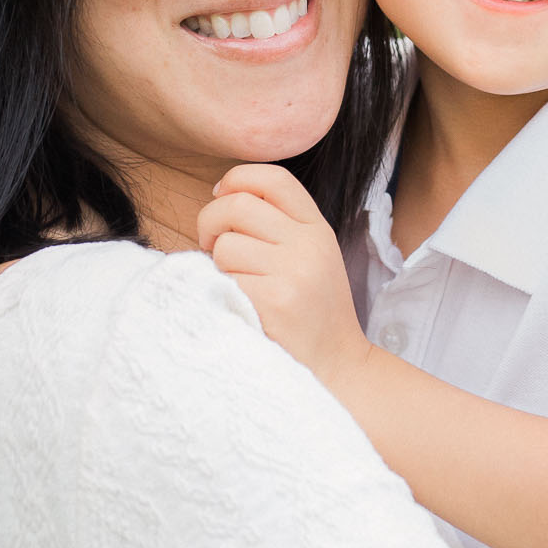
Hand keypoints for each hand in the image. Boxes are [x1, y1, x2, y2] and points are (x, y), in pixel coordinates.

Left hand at [197, 164, 372, 388]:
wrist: (338, 368)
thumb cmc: (310, 313)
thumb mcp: (310, 257)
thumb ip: (278, 226)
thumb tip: (221, 196)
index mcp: (317, 228)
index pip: (273, 178)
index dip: (237, 179)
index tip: (221, 196)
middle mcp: (309, 244)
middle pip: (238, 205)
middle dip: (209, 222)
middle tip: (210, 246)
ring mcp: (293, 271)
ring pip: (225, 245)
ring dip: (217, 265)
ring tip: (235, 284)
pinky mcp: (274, 301)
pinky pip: (225, 279)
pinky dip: (222, 292)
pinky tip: (239, 307)